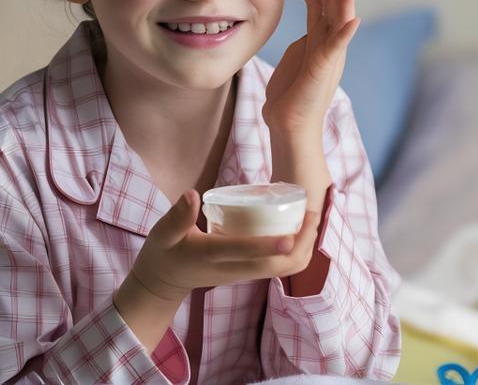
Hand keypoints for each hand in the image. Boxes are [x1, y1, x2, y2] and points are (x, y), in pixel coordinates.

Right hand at [127, 190, 321, 300]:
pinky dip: (296, 252)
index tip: (292, 236)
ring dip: (303, 249)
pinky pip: (278, 268)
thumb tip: (191, 194)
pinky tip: (302, 231)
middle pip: (276, 267)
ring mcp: (243, 274)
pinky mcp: (248, 273)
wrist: (163, 283)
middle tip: (314, 213)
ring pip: (282, 270)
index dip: (269, 246)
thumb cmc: (164, 253)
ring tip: (313, 219)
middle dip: (302, 244)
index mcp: (212, 256)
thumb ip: (178, 216)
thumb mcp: (163, 234)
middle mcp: (234, 269)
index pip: (245, 253)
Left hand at [263, 0, 359, 136]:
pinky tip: (352, 15)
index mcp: (319, 37)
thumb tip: (302, 31)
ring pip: (339, 16)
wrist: (290, 127)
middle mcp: (329, 41)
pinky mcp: (327, 67)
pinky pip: (340, 44)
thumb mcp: (296, 59)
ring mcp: (331, 53)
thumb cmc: (289, 96)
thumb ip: (302, 42)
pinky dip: (346, 29)